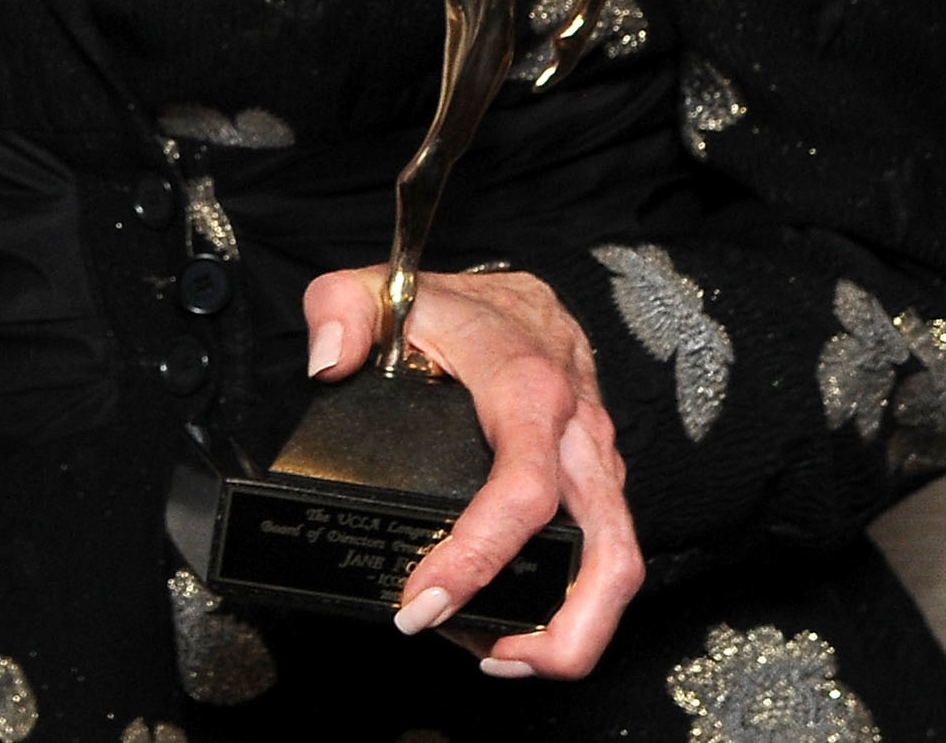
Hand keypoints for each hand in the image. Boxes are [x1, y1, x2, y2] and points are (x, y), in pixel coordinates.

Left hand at [300, 265, 642, 679]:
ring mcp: (598, 465)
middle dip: (562, 629)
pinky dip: (570, 605)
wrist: (522, 300)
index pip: (521, 488)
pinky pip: (605, 557)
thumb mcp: (384, 289)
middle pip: (606, 553)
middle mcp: (579, 434)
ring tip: (497, 652)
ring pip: (618, 565)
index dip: (477, 556)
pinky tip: (513, 624)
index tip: (425, 599)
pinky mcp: (600, 489)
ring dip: (571, 631)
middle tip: (488, 655)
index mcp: (528, 387)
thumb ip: (341, 309)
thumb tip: (326, 362)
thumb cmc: (456, 308)